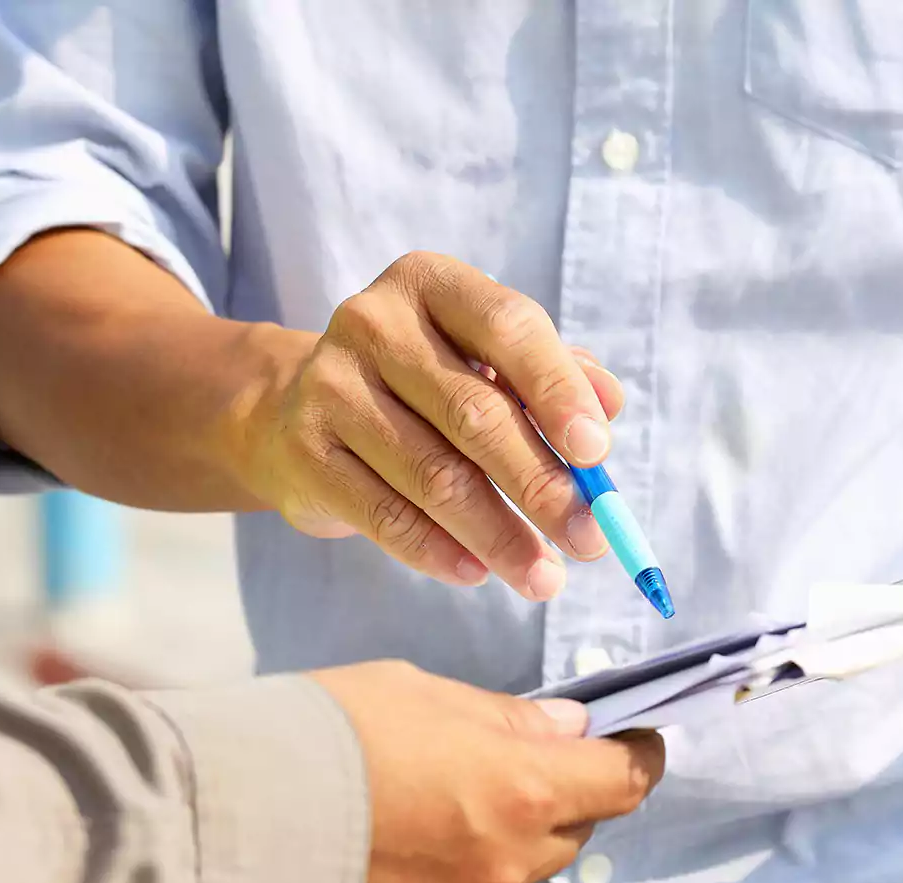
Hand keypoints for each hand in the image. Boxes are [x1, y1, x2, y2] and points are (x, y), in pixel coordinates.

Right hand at [234, 252, 625, 600]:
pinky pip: (385, 515)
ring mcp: (330, 387)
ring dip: (500, 536)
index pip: (508, 326)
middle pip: (474, 414)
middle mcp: (373, 323)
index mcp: (431, 283)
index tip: (599, 454)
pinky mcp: (303, 452)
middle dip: (542, 486)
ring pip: (434, 477)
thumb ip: (554, 377)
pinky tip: (478, 572)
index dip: (558, 391)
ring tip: (544, 578)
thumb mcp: (486, 360)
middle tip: (589, 539)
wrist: (292, 409)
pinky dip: (439, 552)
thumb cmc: (422, 385)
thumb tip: (610, 407)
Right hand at [310, 660, 664, 882]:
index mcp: (526, 790)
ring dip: (498, 852)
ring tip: (425, 825)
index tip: (634, 744)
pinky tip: (402, 875)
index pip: (623, 780)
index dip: (636, 757)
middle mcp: (512, 866)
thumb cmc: (326, 739)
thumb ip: (505, 719)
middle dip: (550, 798)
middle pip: (569, 830)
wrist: (229, 827)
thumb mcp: (420, 693)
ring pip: (516, 881)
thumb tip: (566, 731)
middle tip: (493, 772)